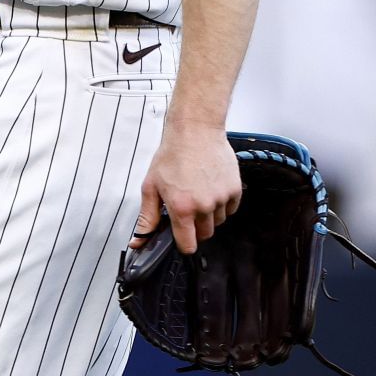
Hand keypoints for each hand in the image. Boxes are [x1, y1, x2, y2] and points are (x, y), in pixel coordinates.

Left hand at [133, 122, 240, 254]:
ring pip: (218, 222)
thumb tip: (140, 240)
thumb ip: (147, 217)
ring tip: (198, 192)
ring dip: (209, 215)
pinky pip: (230, 209)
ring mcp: (222, 198)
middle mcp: (204, 206)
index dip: (183, 244)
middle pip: (205, 235)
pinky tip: (210, 188)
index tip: (180, 237)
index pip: (188, 245)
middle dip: (195, 227)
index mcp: (182, 208)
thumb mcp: (151, 186)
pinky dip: (222, 204)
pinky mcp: (235, 190)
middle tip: (186, 207)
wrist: (195, 131)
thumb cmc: (171, 156)